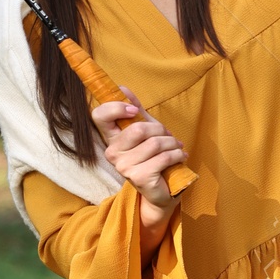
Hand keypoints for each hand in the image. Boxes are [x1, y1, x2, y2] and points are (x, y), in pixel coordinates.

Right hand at [91, 94, 185, 214]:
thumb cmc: (152, 157)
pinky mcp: (140, 177)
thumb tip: (122, 88)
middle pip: (138, 128)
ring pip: (155, 143)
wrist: (162, 190)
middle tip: (168, 137)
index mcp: (110, 139)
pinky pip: (164, 157)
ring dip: (172, 143)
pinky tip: (179, 157)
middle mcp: (113, 153)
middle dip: (160, 130)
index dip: (116, 107)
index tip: (133, 110)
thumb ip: (135, 111)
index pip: (99, 116)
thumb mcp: (145, 131)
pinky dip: (177, 154)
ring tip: (176, 148)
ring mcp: (124, 167)